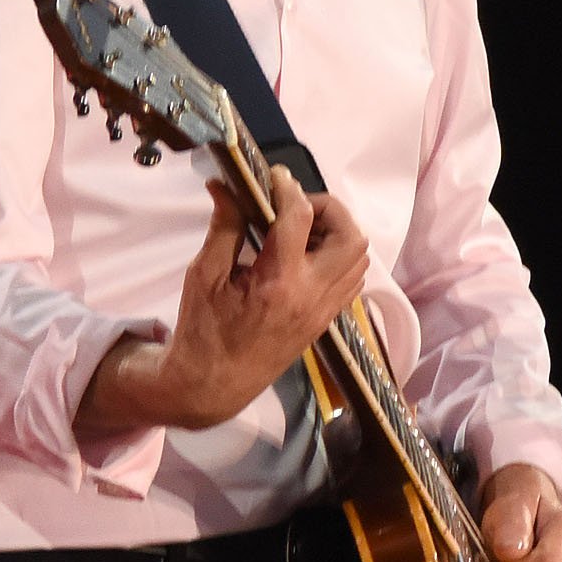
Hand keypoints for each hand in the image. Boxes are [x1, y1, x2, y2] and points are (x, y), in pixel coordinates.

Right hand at [78, 165, 370, 432]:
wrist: (214, 384)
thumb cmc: (203, 330)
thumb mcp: (204, 275)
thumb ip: (224, 226)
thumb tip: (226, 185)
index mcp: (278, 282)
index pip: (300, 218)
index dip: (287, 187)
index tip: (272, 176)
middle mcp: (312, 295)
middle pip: (351, 236)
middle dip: (327, 209)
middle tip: (292, 206)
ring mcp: (325, 310)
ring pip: (358, 258)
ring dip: (336, 232)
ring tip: (299, 229)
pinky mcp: (327, 320)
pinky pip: (351, 279)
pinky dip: (338, 256)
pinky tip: (305, 255)